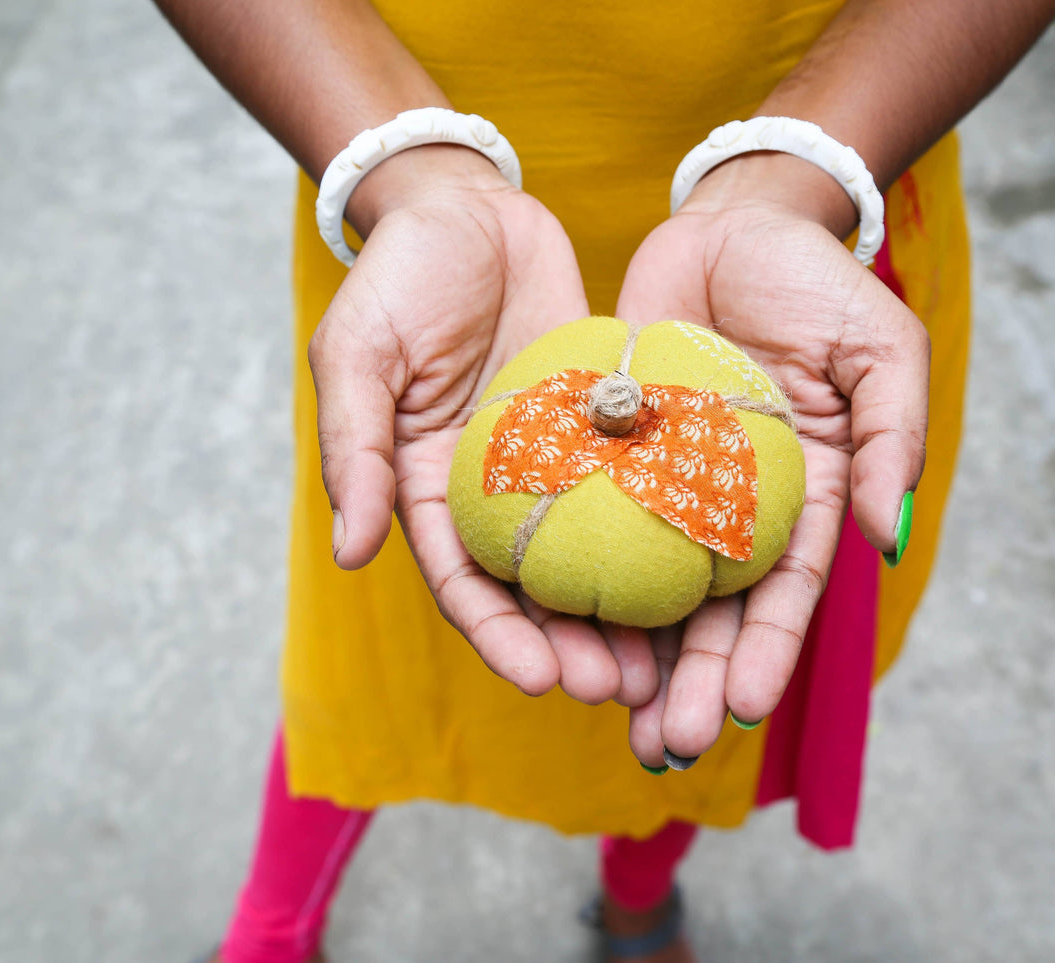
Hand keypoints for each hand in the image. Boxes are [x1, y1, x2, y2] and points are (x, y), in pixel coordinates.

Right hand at [310, 146, 656, 706]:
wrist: (468, 207)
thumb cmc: (397, 277)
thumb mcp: (358, 357)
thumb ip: (357, 450)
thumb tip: (351, 553)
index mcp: (427, 488)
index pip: (463, 582)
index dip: (500, 637)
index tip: (541, 680)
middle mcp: (495, 490)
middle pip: (536, 589)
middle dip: (574, 646)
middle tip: (622, 689)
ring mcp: (554, 461)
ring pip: (595, 552)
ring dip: (625, 610)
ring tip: (667, 661)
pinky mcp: (603, 424)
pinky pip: (637, 483)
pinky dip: (661, 529)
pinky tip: (703, 565)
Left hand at [615, 152, 929, 766]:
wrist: (731, 224)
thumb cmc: (816, 283)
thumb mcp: (880, 349)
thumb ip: (892, 439)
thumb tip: (888, 540)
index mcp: (802, 498)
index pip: (784, 590)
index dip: (764, 650)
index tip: (737, 705)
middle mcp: (728, 507)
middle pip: (708, 610)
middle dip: (688, 680)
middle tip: (661, 742)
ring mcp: (662, 484)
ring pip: (641, 582)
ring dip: (627, 650)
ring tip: (604, 712)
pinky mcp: (604, 452)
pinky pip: (585, 516)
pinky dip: (570, 569)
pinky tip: (548, 621)